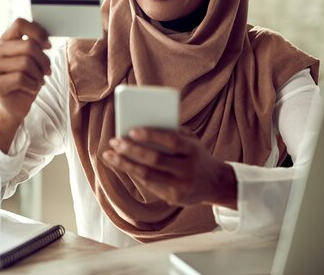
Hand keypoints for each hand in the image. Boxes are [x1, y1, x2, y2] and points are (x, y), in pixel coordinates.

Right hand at [0, 18, 50, 150]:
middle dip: (44, 60)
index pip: (19, 24)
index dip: (38, 32)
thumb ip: (36, 45)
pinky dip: (32, 85)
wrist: (18, 104)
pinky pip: (20, 78)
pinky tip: (31, 89)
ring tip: (38, 81)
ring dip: (39, 75)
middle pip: (28, 46)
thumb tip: (45, 41)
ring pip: (25, 63)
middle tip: (47, 71)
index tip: (48, 45)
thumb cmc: (28, 79)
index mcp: (5, 41)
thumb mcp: (35, 59)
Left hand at [102, 127, 236, 208]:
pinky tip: (120, 164)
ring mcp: (181, 186)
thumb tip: (140, 126)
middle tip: (114, 141)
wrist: (214, 184)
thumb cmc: (195, 155)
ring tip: (109, 155)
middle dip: (131, 150)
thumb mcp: (191, 141)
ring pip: (147, 176)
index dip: (151, 135)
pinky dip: (132, 173)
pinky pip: (148, 185)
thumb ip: (172, 132)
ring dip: (125, 165)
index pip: (172, 141)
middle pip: (155, 160)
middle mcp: (188, 170)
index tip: (131, 130)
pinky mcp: (173, 198)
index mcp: (193, 150)